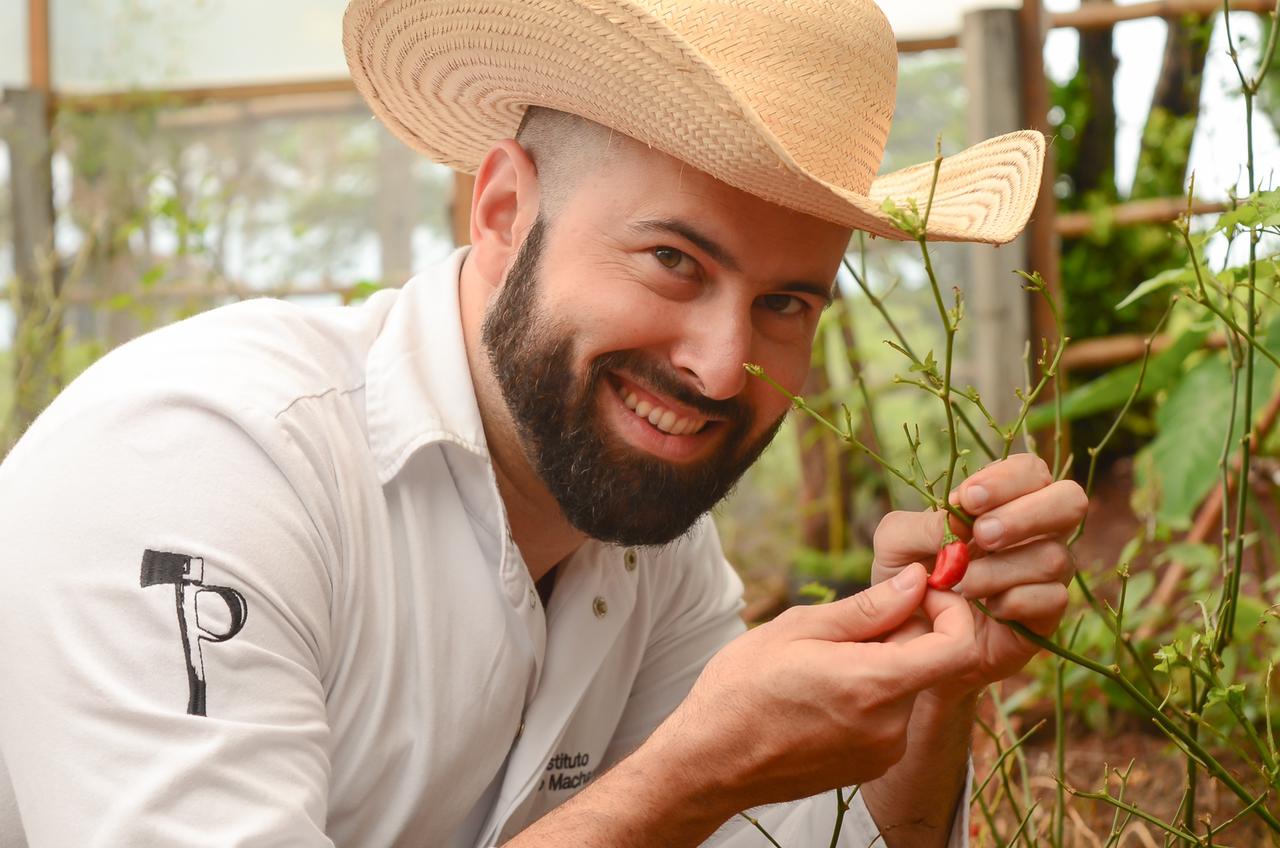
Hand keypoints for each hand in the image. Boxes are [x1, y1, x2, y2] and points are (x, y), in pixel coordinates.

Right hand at [648, 564, 975, 812]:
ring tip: (821, 662)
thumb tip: (915, 580)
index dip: (950, 609)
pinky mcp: (871, 766)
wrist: (711, 761)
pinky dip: (870, 693)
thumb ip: (868, 608)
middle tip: (844, 625)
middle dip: (899, 631)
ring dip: (880, 663)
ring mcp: (884, 751)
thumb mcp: (798, 629)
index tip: (920, 592)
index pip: (957, 645)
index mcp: (875, 684)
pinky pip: (889, 715)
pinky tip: (822, 691)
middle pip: (926, 661)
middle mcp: (891, 725)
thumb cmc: (742, 688)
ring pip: (906, 686)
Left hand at [872, 454, 1087, 697]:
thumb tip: (959, 521)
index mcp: (1004, 501)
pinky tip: (987, 607)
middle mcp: (1036, 532)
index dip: (1005, 480)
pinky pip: (1053, 599)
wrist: (911, 640)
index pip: (1030, 470)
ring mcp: (1046, 574)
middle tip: (981, 536)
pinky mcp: (1047, 616)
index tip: (967, 500)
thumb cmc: (908, 579)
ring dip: (1002, 568)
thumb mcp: (895, 545)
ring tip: (963, 583)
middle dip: (1025, 515)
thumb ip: (920, 526)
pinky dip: (1014, 601)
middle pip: (1070, 501)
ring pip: (1054, 556)